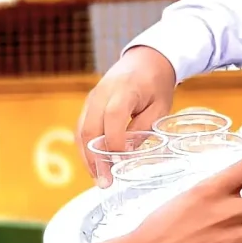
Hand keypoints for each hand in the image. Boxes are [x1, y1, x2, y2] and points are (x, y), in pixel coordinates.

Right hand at [77, 48, 178, 179]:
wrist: (145, 60)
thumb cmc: (156, 84)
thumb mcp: (160, 106)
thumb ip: (143, 129)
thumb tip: (127, 155)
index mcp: (124, 90)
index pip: (113, 118)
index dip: (115, 143)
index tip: (122, 163)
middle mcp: (101, 93)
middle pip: (90, 129)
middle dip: (96, 159)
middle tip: (105, 182)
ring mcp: (91, 99)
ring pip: (81, 132)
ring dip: (88, 158)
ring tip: (98, 179)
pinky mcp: (88, 105)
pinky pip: (82, 129)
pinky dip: (86, 149)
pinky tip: (95, 166)